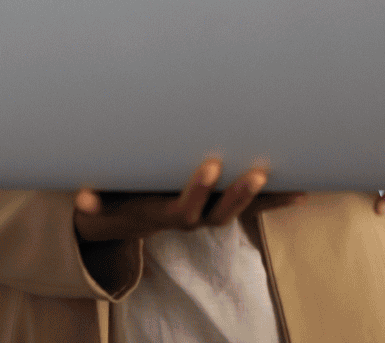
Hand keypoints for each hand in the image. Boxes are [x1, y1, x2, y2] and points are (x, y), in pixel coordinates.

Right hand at [72, 156, 303, 242]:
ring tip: (295, 189)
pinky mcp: (221, 206)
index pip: (182, 208)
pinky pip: (253, 207)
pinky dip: (277, 201)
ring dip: (267, 201)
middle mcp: (190, 218)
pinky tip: (303, 191)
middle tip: (259, 173)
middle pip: (219, 214)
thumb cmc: (115, 198)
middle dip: (239, 196)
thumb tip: (80, 200)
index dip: (196, 191)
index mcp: (162, 212)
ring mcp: (208, 214)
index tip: (210, 167)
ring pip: (241, 211)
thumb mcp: (101, 201)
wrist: (127, 216)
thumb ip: (94, 201)